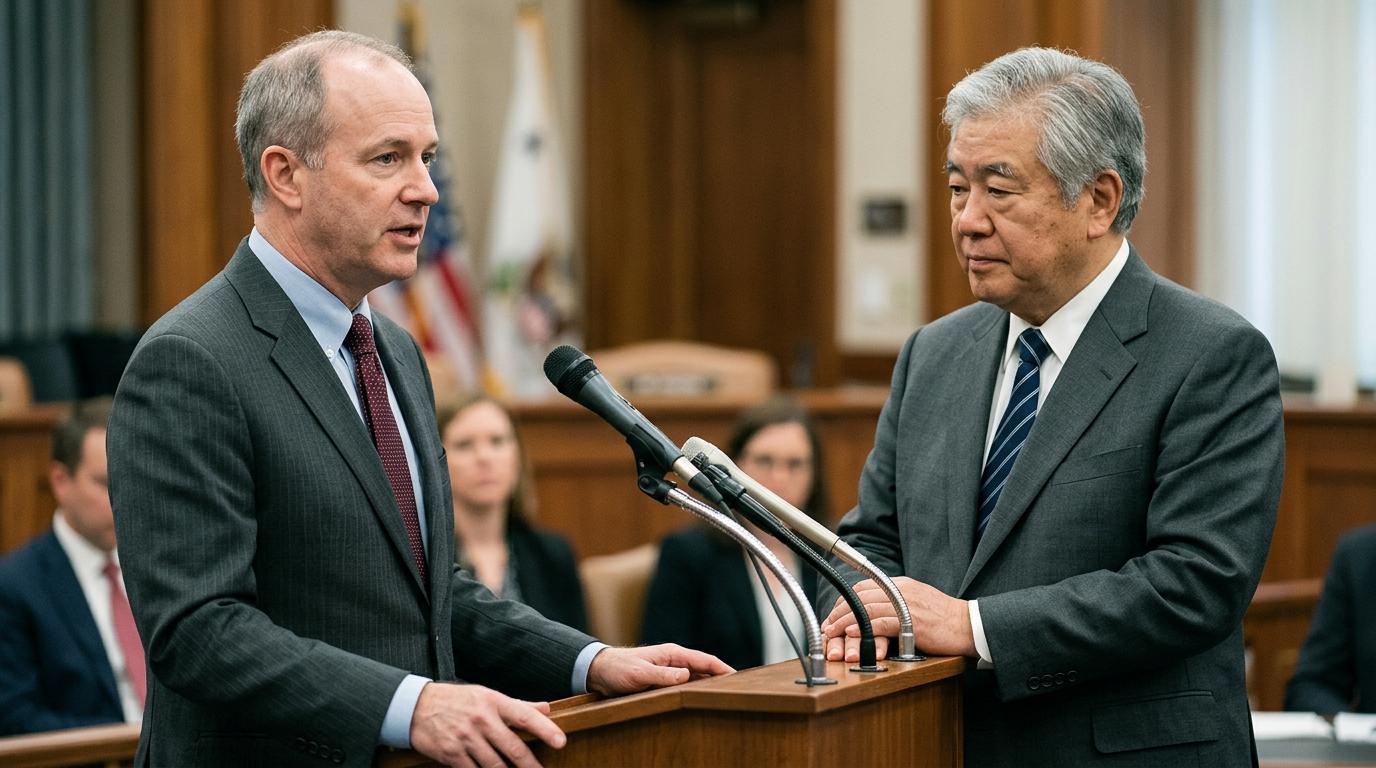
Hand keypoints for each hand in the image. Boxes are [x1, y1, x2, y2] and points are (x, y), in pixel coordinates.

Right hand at [409, 682, 564, 767]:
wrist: (416, 706)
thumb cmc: (456, 700)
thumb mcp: (486, 695)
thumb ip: (517, 705)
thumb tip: (546, 708)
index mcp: (493, 702)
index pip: (525, 715)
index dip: (545, 729)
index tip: (560, 742)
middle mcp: (481, 719)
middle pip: (513, 747)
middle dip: (531, 765)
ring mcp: (466, 738)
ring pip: (495, 765)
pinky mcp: (451, 754)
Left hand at [585, 644, 733, 695]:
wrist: (600, 670)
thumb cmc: (619, 669)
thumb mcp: (640, 673)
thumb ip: (663, 675)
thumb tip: (687, 676)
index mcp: (673, 654)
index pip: (705, 660)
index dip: (723, 669)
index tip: (740, 678)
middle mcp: (675, 661)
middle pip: (705, 669)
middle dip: (721, 678)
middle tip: (739, 690)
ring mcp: (671, 671)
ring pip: (697, 678)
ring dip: (710, 686)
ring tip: (726, 697)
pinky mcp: (664, 681)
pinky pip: (686, 687)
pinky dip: (697, 692)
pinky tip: (703, 701)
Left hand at [820, 577, 974, 661]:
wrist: (969, 625)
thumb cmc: (944, 618)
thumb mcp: (916, 601)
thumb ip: (895, 602)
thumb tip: (874, 611)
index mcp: (900, 584)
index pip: (863, 587)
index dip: (844, 601)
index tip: (832, 615)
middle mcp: (900, 590)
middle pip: (860, 596)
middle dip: (838, 611)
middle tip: (826, 626)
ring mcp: (907, 605)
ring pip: (866, 609)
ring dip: (844, 621)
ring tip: (831, 632)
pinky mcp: (913, 622)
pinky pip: (882, 622)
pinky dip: (864, 627)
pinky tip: (851, 633)